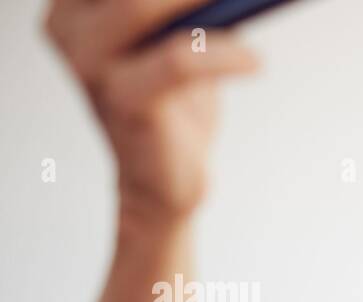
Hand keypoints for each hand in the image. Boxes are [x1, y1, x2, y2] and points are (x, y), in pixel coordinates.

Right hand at [44, 0, 260, 224]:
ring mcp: (90, 63)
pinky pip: (178, 60)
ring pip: (141, 5)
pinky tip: (254, 61)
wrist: (164, 182)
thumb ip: (188, 5)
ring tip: (248, 0)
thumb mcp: (174, 32)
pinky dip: (225, 54)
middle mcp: (69, 23)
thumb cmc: (172, 101)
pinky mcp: (124, 101)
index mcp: (75, 1)